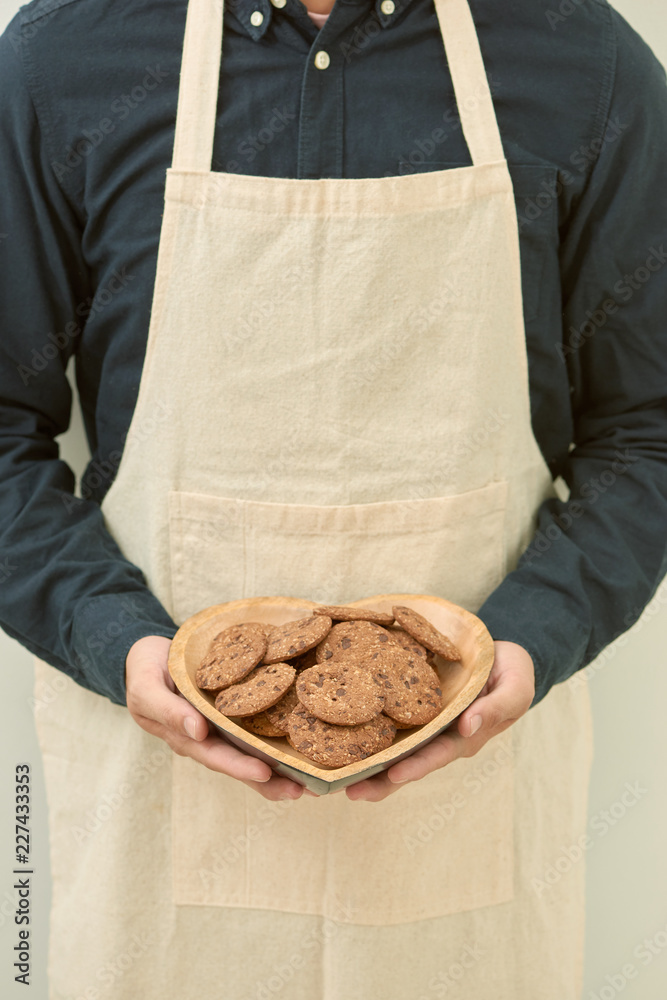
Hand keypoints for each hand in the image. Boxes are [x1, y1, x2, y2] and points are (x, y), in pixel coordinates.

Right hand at [125, 636, 307, 800]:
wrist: (148, 654)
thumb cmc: (144, 670)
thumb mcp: (146, 688)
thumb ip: (167, 710)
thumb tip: (197, 732)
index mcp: (185, 737)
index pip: (216, 757)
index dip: (240, 767)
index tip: (266, 773)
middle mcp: (207, 738)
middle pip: (241, 763)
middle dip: (272, 780)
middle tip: (303, 790)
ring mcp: (221, 727)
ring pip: (253, 752)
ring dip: (281, 768)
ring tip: (313, 783)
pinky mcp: (233, 712)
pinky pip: (256, 728)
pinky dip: (277, 738)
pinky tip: (303, 744)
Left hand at [345, 640, 534, 801]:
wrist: (502, 653)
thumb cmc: (512, 672)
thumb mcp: (515, 687)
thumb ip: (496, 708)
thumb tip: (468, 727)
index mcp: (465, 736)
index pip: (437, 756)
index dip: (416, 766)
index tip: (393, 775)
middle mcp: (441, 737)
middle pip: (408, 763)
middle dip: (380, 780)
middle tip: (350, 790)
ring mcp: (425, 725)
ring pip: (394, 750)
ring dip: (368, 765)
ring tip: (338, 779)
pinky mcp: (413, 708)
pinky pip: (390, 723)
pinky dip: (367, 732)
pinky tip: (341, 738)